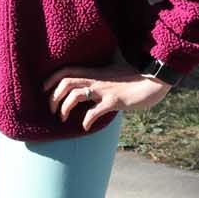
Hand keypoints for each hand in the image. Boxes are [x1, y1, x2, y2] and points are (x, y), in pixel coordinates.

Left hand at [45, 64, 170, 130]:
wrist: (155, 80)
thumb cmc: (135, 76)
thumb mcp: (115, 70)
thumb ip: (102, 73)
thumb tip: (96, 75)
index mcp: (94, 72)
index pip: (65, 71)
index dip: (51, 79)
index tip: (43, 89)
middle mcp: (96, 79)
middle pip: (65, 83)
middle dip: (53, 96)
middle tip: (51, 110)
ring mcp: (105, 90)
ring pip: (75, 96)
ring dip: (64, 108)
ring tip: (62, 119)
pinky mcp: (115, 101)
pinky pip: (95, 112)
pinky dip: (86, 120)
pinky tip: (85, 127)